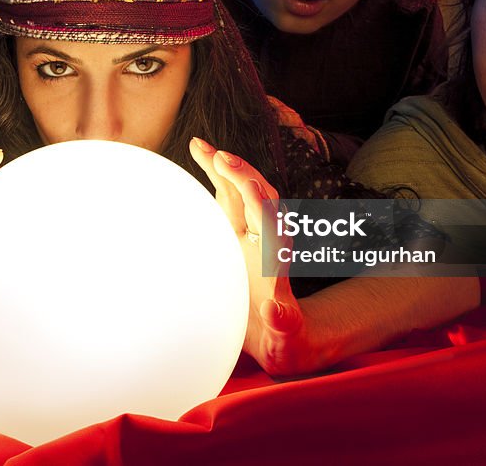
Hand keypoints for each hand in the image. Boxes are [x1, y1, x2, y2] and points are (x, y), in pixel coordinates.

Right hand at [189, 137, 316, 375]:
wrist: (283, 337)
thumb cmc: (283, 338)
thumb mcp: (285, 335)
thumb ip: (282, 323)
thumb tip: (277, 309)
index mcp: (276, 258)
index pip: (269, 220)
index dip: (257, 199)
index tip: (243, 181)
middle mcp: (265, 241)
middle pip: (255, 196)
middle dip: (239, 172)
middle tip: (212, 152)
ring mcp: (249, 237)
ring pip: (239, 194)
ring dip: (223, 169)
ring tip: (199, 146)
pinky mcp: (236, 240)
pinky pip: (226, 204)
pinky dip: (214, 182)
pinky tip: (199, 164)